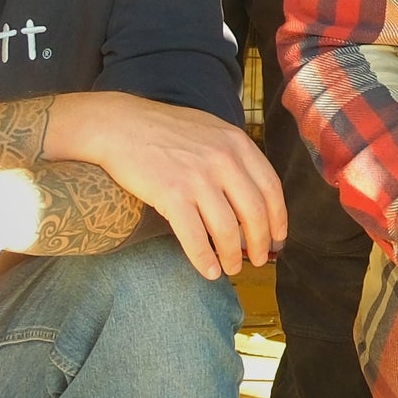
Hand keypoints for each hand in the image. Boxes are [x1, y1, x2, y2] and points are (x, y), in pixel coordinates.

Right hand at [51, 92, 285, 279]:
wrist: (119, 125)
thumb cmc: (163, 129)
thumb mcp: (210, 130)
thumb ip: (233, 154)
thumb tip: (251, 190)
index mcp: (237, 143)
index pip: (271, 188)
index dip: (278, 218)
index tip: (278, 238)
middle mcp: (223, 160)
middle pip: (254, 213)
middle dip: (260, 243)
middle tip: (258, 260)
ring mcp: (197, 177)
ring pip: (227, 229)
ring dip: (232, 256)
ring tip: (232, 268)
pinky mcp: (171, 194)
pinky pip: (194, 236)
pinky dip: (204, 259)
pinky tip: (209, 271)